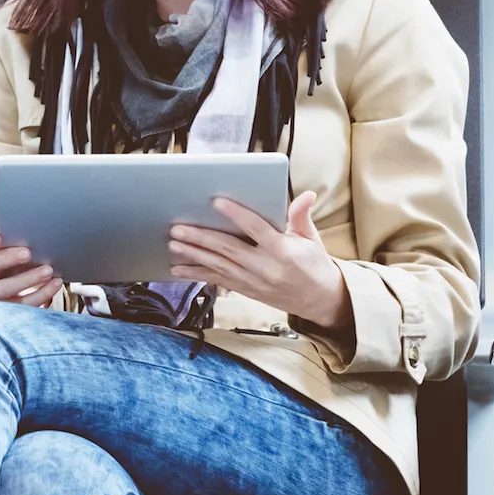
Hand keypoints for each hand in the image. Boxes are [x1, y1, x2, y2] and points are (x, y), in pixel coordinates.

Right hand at [0, 229, 62, 306]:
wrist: (39, 284)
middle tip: (27, 253)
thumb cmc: (33, 261)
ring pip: (2, 288)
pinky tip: (55, 283)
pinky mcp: (11, 308)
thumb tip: (40, 224)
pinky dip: (40, 294)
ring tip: (48, 270)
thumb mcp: (29, 249)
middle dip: (6, 258)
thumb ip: (27, 238)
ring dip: (26, 279)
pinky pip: (22, 304)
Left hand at [168, 192, 350, 331]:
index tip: (217, 201)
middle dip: (201, 238)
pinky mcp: (246, 290)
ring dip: (194, 255)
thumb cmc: (314, 264)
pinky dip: (197, 274)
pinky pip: (218, 281)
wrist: (319, 300)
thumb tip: (306, 194)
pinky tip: (179, 269)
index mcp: (282, 250)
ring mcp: (253, 282)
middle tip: (178, 228)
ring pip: (218, 266)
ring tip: (173, 245)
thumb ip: (302, 216)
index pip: (256, 229)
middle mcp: (265, 268)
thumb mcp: (312, 238)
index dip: (236, 214)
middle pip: (228, 249)